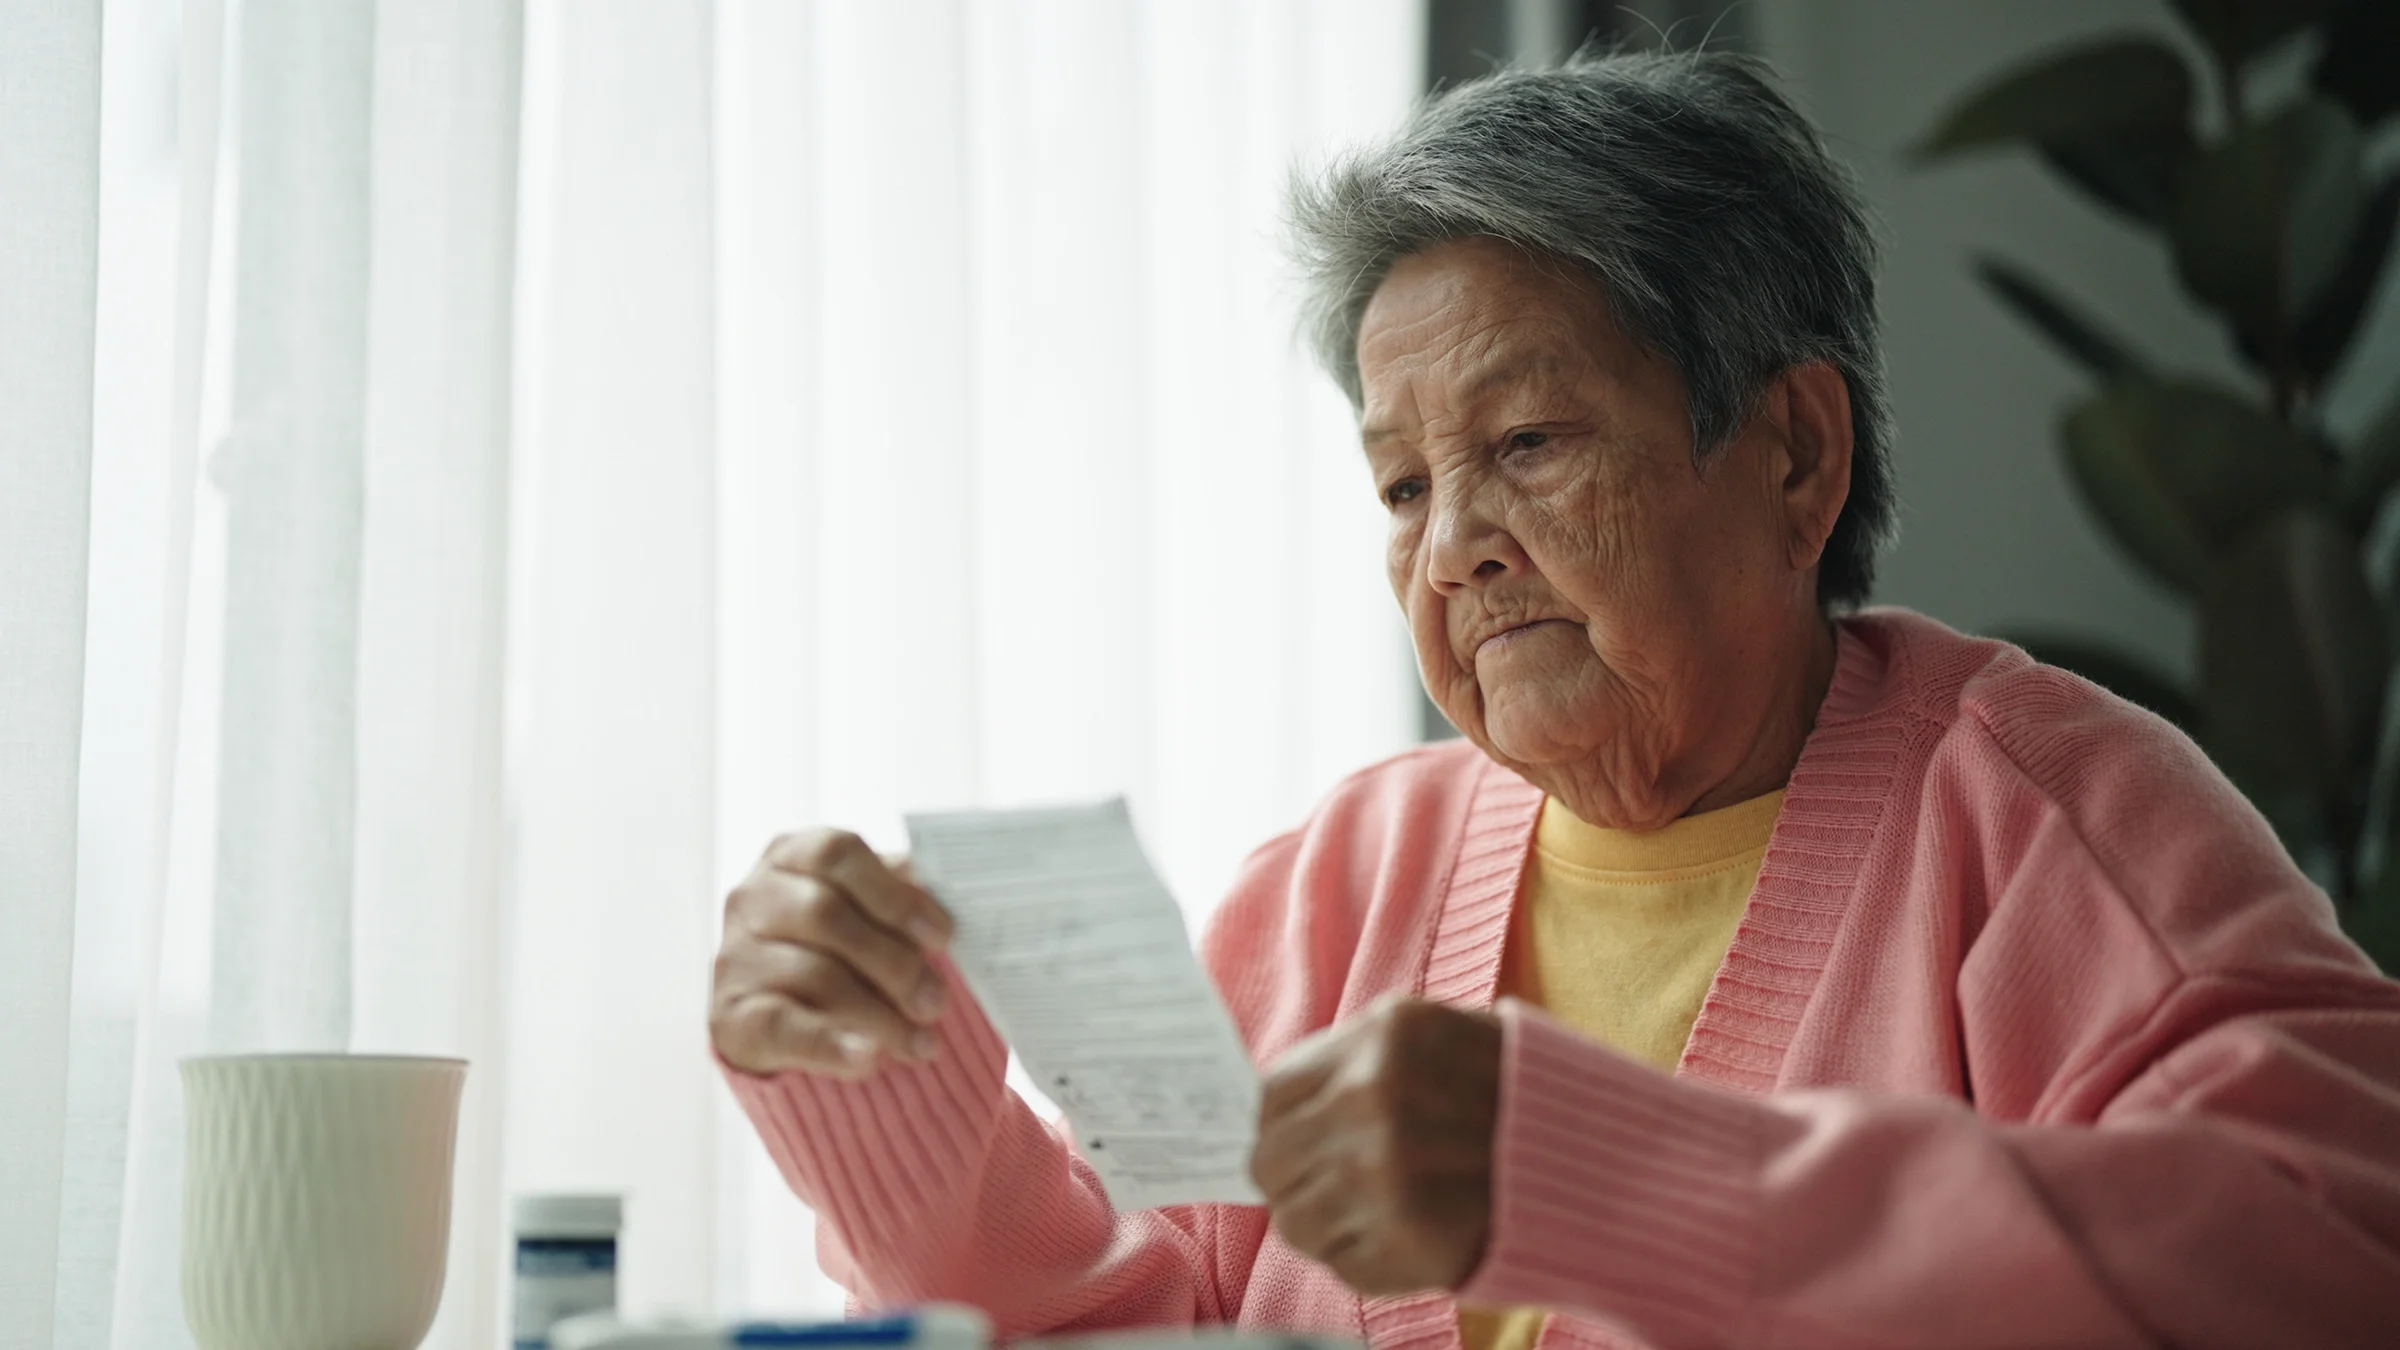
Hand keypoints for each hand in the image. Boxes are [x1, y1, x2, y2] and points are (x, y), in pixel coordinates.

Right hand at [710, 829, 956, 1079]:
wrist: (779, 1016)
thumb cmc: (839, 948)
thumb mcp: (866, 910)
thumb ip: (898, 897)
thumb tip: (949, 895)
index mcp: (791, 856)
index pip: (837, 855)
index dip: (894, 894)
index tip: (943, 936)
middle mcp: (754, 898)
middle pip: (826, 915)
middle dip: (894, 962)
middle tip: (937, 1002)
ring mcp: (736, 956)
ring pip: (814, 976)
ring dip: (880, 1014)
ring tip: (922, 1043)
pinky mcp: (730, 1016)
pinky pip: (786, 1028)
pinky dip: (833, 1045)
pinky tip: (870, 1059)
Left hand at [1249, 993, 1502, 1295]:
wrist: (1617, 1166)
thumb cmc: (1518, 1102)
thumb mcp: (1440, 1042)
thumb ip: (1358, 1064)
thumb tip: (1269, 1111)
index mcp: (1382, 1037)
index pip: (1269, 1097)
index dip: (1283, 1129)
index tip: (1305, 1147)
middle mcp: (1374, 1097)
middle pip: (1269, 1163)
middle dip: (1299, 1182)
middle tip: (1348, 1189)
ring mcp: (1385, 1171)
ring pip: (1295, 1222)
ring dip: (1333, 1227)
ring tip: (1390, 1214)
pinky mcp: (1406, 1238)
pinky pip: (1341, 1265)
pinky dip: (1370, 1261)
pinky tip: (1416, 1236)